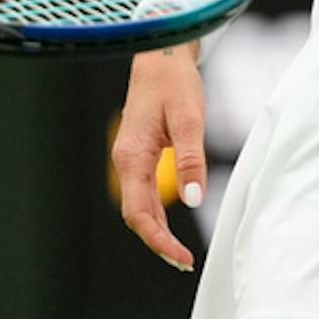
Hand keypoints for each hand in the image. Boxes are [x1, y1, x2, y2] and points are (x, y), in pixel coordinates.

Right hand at [111, 45, 206, 271]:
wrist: (160, 55)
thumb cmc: (174, 83)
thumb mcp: (189, 119)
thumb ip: (191, 160)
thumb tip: (192, 200)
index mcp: (133, 156)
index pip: (138, 212)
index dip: (158, 240)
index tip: (181, 257)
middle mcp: (126, 160)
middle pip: (136, 214)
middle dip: (158, 242)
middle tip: (185, 263)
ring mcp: (130, 157)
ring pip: (138, 205)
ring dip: (157, 230)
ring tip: (180, 252)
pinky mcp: (139, 153)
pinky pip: (143, 192)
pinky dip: (155, 213)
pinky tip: (170, 224)